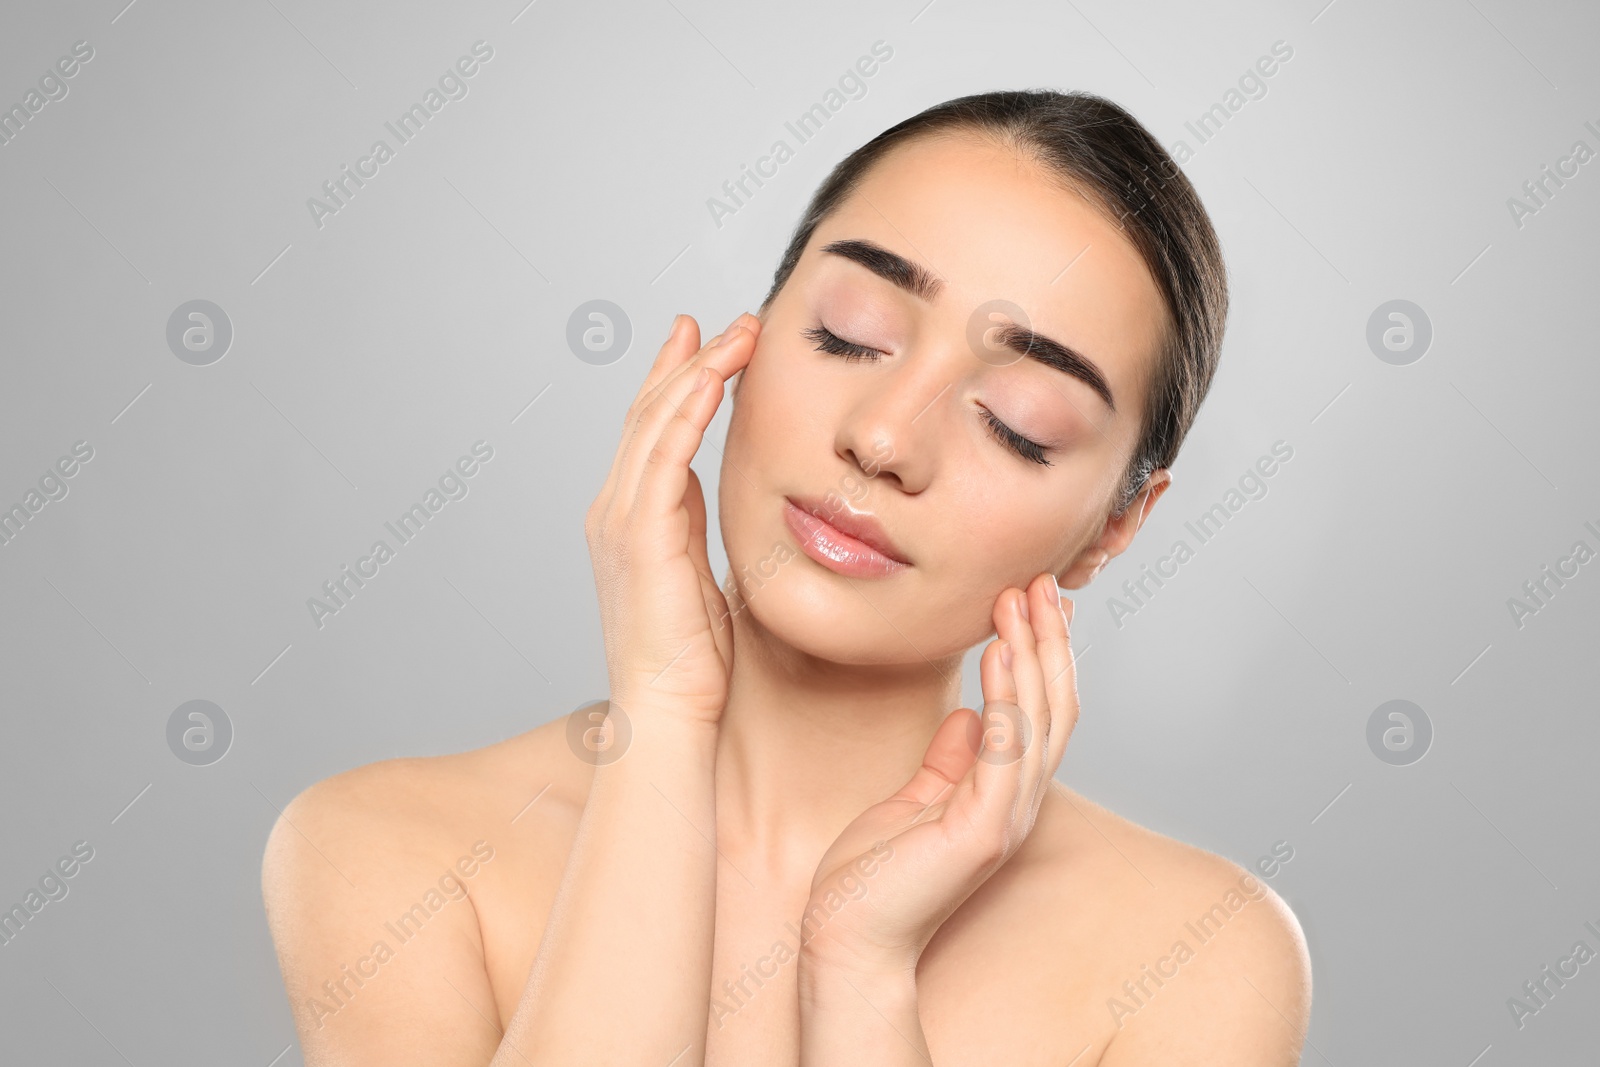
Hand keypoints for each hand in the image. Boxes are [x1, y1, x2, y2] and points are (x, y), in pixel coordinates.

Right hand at [585, 312, 760, 725]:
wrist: (666, 712)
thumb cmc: (690, 661)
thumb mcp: (698, 575)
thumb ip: (694, 528)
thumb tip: (708, 489)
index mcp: (630, 518)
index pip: (653, 431)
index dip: (679, 382)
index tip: (709, 343)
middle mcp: (615, 509)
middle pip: (649, 414)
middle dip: (689, 361)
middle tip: (729, 321)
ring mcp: (620, 519)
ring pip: (656, 422)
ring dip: (698, 370)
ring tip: (737, 333)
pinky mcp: (638, 535)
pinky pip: (663, 455)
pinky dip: (687, 411)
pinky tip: (714, 378)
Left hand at [799, 573, 1077, 974]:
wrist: (848, 938)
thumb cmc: (872, 877)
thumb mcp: (915, 799)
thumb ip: (949, 759)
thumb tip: (967, 715)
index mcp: (1005, 796)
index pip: (1043, 712)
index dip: (1046, 654)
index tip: (1036, 599)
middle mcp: (1018, 805)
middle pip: (1056, 708)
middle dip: (1051, 640)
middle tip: (1043, 580)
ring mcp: (1005, 819)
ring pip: (1041, 720)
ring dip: (1034, 652)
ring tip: (1022, 597)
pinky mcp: (982, 830)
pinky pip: (1007, 750)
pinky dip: (1009, 696)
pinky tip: (1000, 650)